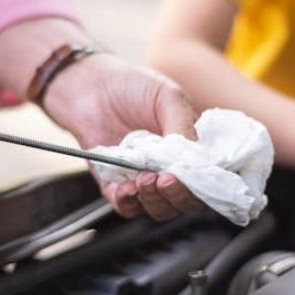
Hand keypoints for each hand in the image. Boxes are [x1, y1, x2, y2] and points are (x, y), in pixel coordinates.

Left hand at [42, 53, 206, 220]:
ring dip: (154, 201)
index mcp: (189, 150)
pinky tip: (125, 187)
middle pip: (184, 201)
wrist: (90, 86)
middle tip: (164, 180)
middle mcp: (169, 168)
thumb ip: (183, 126)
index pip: (205, 180)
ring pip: (158, 209)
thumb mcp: (167, 97)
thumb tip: (194, 158)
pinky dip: (128, 202)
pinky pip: (126, 207)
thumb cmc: (133, 87)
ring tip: (144, 179)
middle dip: (177, 197)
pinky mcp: (115, 185)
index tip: (188, 176)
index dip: (201, 185)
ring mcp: (143, 179)